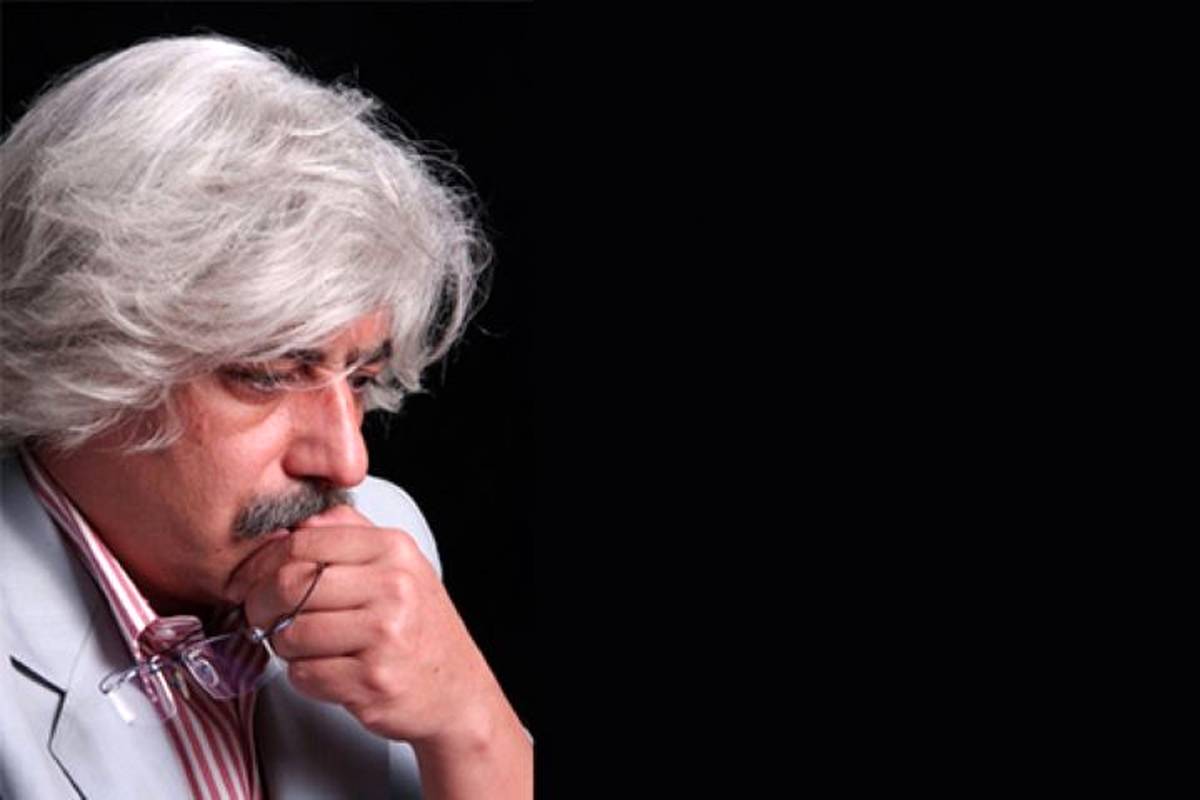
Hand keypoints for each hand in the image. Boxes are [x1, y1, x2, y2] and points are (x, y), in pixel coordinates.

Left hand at [226, 504, 522, 759]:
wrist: (456, 687)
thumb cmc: (417, 624)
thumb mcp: (397, 564)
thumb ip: (348, 533)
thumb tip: (293, 520)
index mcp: (393, 549)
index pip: (303, 542)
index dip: (261, 563)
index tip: (249, 579)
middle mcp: (393, 587)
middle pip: (290, 585)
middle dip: (260, 604)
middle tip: (260, 615)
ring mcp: (385, 635)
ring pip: (291, 633)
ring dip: (282, 645)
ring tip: (301, 645)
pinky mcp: (373, 680)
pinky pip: (304, 674)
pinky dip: (303, 676)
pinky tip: (325, 669)